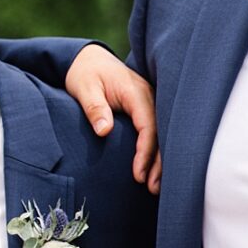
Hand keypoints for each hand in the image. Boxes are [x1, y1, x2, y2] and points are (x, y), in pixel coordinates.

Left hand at [63, 45, 161, 191]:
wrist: (88, 59)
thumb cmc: (86, 74)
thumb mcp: (85, 88)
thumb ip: (95, 108)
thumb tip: (104, 131)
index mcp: (136, 92)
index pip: (148, 125)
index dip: (146, 152)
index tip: (139, 175)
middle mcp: (148, 96)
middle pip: (161, 132)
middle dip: (159, 162)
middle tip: (152, 188)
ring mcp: (149, 101)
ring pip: (162, 133)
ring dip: (160, 160)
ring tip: (155, 187)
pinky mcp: (146, 108)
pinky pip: (156, 130)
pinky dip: (156, 150)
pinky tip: (154, 169)